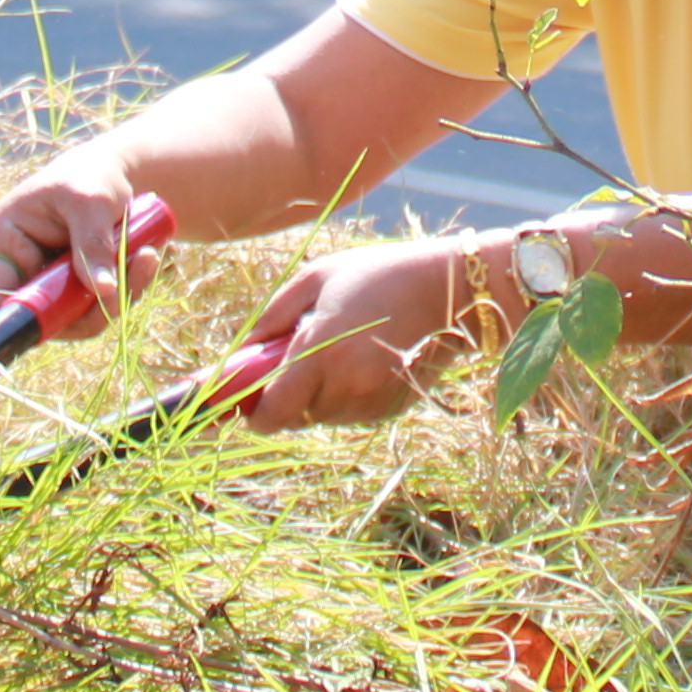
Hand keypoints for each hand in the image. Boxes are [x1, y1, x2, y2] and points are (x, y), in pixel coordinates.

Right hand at [0, 150, 148, 334]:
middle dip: (89, 307)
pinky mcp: (68, 291)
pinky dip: (122, 292)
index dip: (19, 318)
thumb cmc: (92, 175)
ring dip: (113, 299)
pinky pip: (93, 309)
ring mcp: (43, 282)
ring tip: (146, 258)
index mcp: (1, 237)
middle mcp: (16, 267)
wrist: (111, 174)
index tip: (59, 322)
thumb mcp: (92, 201)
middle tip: (127, 282)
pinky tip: (145, 260)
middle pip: (41, 315)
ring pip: (73, 317)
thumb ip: (93, 243)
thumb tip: (102, 291)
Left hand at [224, 236, 486, 431]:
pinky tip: (364, 360)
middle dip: (288, 397)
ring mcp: (372, 401)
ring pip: (325, 416)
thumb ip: (273, 316)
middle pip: (296, 416)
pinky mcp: (391, 408)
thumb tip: (244, 350)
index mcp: (320, 353)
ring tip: (338, 351)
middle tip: (296, 362)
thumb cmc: (377, 274)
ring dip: (319, 395)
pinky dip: (348, 396)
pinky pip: (353, 412)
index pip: (272, 413)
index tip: (249, 402)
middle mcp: (345, 386)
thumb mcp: (317, 278)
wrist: (448, 290)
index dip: (255, 414)